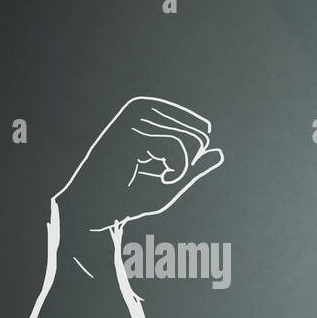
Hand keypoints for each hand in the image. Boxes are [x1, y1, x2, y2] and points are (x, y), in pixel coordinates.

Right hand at [54, 96, 224, 230]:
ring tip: (159, 177)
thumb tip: (218, 152)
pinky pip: (177, 147)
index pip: (197, 127)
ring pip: (190, 140)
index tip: (172, 170)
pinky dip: (176, 170)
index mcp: (149, 114)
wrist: (97, 209)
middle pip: (198, 134)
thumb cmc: (131, 196)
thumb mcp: (172, 181)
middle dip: (189, 163)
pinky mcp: (133, 130)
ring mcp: (136, 117)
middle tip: (165, 176)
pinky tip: (159, 178)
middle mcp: (141, 108)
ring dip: (181, 168)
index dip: (194, 155)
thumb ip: (195, 167)